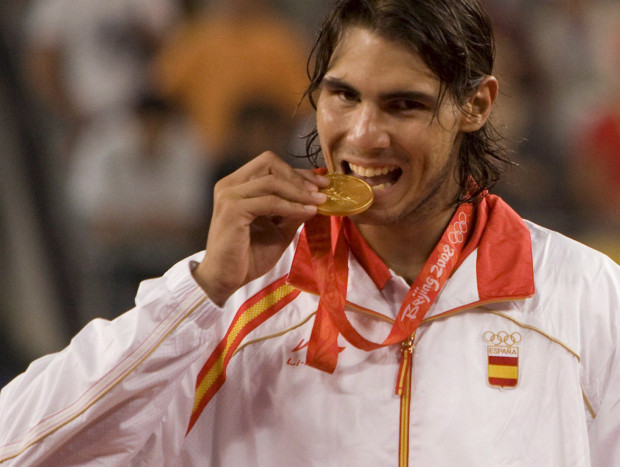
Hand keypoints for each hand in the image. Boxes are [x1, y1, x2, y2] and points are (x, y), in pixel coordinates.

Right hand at [193, 152, 328, 305]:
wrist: (225, 279)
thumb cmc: (248, 256)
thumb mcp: (278, 230)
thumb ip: (293, 211)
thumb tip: (317, 198)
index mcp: (238, 185)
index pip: (270, 166)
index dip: (298, 171)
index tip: (321, 183)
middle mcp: (230, 185)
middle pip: (269, 163)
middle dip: (299, 175)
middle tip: (322, 190)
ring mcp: (229, 195)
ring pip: (272, 181)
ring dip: (299, 191)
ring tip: (318, 202)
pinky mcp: (232, 210)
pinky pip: (270, 202)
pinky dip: (292, 206)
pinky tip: (307, 212)